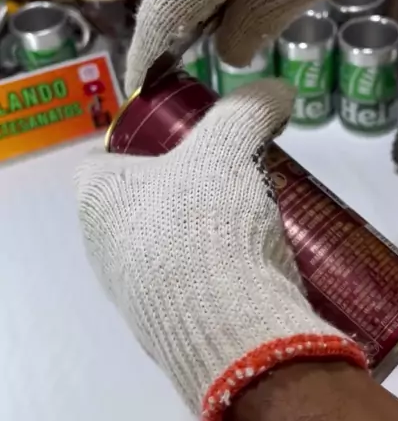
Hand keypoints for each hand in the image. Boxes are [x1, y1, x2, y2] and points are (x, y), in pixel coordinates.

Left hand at [75, 80, 364, 420]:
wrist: (231, 331)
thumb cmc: (206, 225)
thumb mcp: (227, 148)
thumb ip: (248, 109)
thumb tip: (277, 90)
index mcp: (97, 199)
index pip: (102, 154)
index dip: (140, 138)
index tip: (183, 134)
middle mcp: (102, 247)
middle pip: (141, 198)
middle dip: (184, 182)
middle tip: (228, 168)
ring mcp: (133, 293)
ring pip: (166, 241)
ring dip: (202, 227)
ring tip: (249, 212)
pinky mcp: (167, 327)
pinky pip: (188, 282)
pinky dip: (215, 266)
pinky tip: (252, 259)